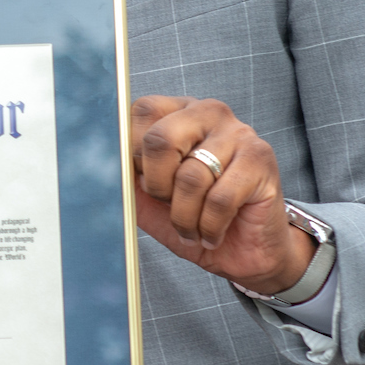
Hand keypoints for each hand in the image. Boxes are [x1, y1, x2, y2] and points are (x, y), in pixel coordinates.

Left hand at [131, 95, 311, 292]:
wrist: (246, 252)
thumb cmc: (197, 220)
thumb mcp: (152, 203)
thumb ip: (128, 180)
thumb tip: (103, 168)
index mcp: (178, 113)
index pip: (141, 112)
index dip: (134, 156)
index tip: (147, 184)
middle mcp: (208, 113)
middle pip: (160, 139)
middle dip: (158, 186)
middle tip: (169, 206)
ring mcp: (239, 133)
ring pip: (190, 176)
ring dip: (184, 217)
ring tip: (191, 229)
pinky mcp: (260, 159)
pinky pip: (219, 198)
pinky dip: (209, 226)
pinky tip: (212, 234)